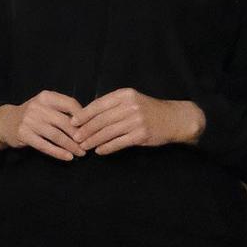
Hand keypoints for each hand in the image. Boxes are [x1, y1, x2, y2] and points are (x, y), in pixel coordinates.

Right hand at [0, 90, 83, 160]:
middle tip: (88, 145)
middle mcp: (37, 107)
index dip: (83, 116)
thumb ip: (62, 110)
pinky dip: (58, 153)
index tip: (92, 127)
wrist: (5, 121)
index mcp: (46, 97)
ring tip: (81, 153)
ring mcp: (29, 120)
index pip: (70, 103)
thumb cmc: (32, 115)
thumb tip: (86, 123)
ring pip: (56, 135)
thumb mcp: (45, 106)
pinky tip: (68, 157)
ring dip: (71, 146)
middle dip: (79, 136)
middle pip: (64, 122)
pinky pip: (45, 145)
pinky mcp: (24, 134)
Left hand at [72, 88, 203, 153]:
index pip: (99, 104)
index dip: (84, 114)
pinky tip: (99, 151)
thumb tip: (88, 114)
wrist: (174, 119)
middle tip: (75, 137)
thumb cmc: (149, 110)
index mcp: (125, 95)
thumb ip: (113, 105)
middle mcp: (130, 106)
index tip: (73, 122)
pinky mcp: (141, 135)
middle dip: (86, 130)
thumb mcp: (132, 100)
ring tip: (84, 146)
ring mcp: (136, 120)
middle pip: (101, 119)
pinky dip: (107, 147)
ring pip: (108, 132)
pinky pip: (119, 142)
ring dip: (94, 140)